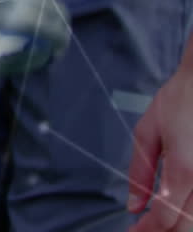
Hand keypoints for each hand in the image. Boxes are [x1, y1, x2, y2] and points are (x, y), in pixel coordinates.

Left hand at [127, 65, 192, 230]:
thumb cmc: (181, 99)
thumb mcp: (149, 131)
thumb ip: (140, 172)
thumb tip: (133, 205)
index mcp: (185, 169)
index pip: (165, 218)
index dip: (146, 231)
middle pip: (186, 226)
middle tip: (143, 229)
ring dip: (179, 225)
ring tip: (158, 221)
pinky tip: (178, 206)